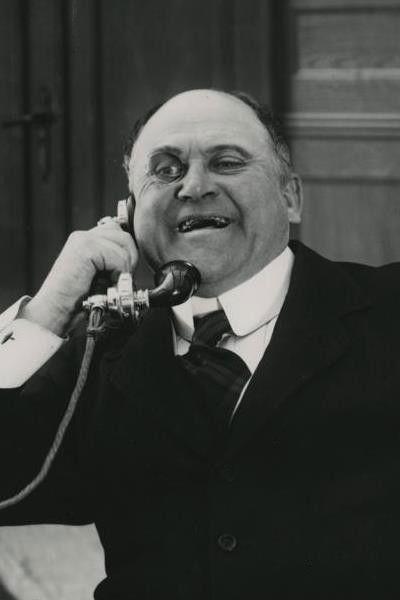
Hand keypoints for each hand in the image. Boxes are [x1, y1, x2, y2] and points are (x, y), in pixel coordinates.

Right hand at [21, 221, 138, 335]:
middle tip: (119, 280)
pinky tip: (107, 285)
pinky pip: (118, 257)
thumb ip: (112, 262)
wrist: (55, 311)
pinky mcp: (85, 248)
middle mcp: (83, 236)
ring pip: (124, 244)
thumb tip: (135, 259)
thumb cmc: (77, 300)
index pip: (119, 233)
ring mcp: (83, 240)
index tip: (120, 275)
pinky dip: (118, 273)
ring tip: (112, 284)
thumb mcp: (100, 276)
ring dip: (124, 268)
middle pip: (125, 236)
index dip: (127, 254)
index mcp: (86, 240)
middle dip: (129, 259)